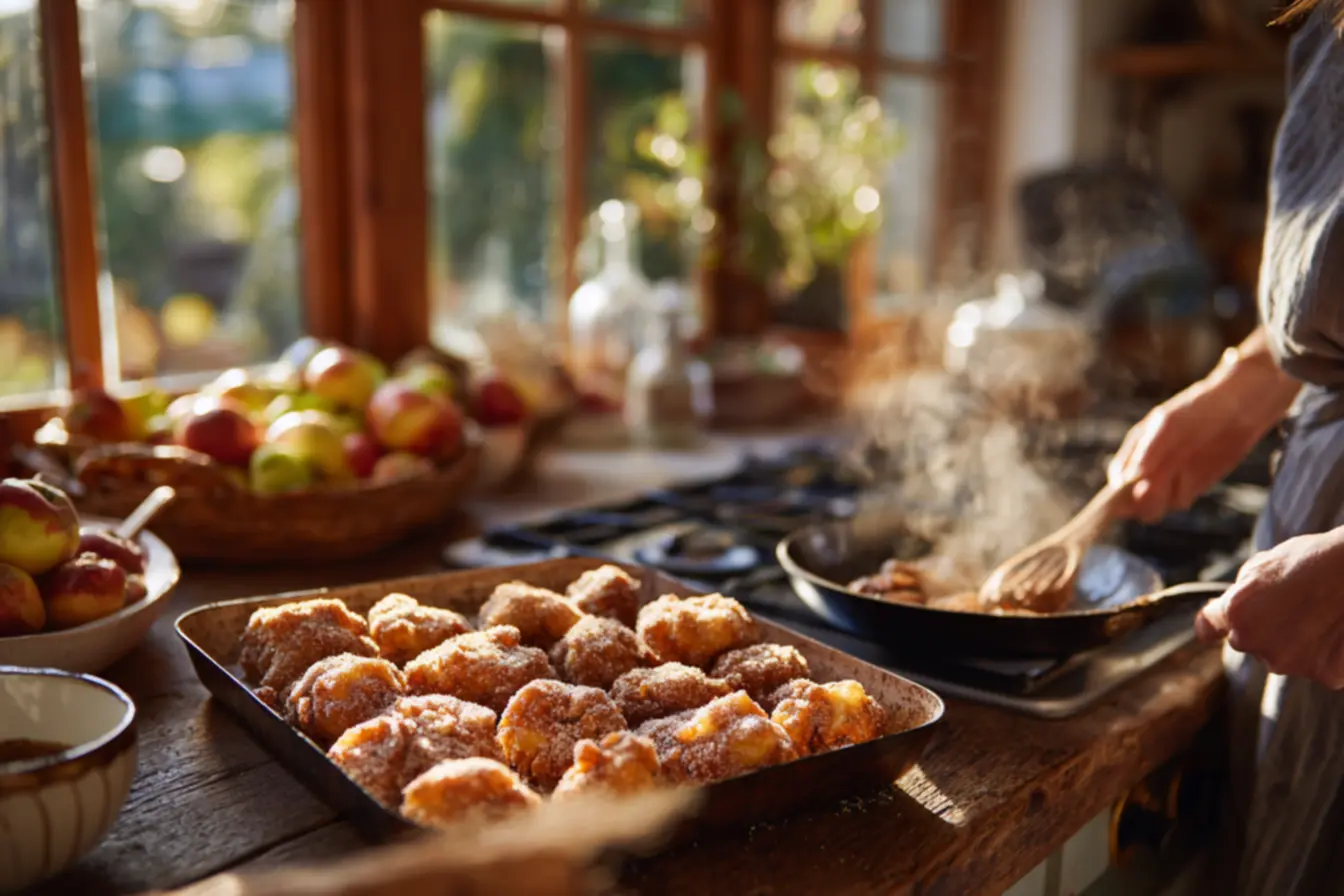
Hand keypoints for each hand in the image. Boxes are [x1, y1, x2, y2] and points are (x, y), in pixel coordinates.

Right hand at [1108, 334, 1297, 522]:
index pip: (1118, 479)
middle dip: (1139, 501)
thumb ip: (1149, 449)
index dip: (1119, 490)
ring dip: (1161, 500)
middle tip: (1152, 489)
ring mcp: (1169, 480)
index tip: (1132, 490)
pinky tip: (1193, 476)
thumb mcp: (1169, 423)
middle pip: (1131, 501)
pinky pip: (1178, 503)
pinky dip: (1182, 495)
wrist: (1236, 409)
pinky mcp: (1190, 487)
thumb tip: (1133, 476)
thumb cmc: (1196, 409)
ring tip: (1177, 477)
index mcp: (1136, 451)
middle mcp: (1148, 469)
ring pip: (1154, 506)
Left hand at [1196, 529, 1343, 688]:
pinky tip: (1337, 630)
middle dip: (1263, 629)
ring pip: (1283, 656)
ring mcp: (1289, 661)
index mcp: (1235, 611)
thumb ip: (1241, 592)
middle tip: (1294, 606)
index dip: (1213, 624)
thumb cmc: (1314, 559)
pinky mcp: (1323, 675)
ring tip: (1321, 615)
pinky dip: (1326, 654)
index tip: (1212, 628)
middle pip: (1249, 642)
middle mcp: (1254, 642)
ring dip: (1294, 643)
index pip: (1209, 626)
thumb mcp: (1263, 565)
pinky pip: (1317, 666)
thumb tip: (1230, 608)